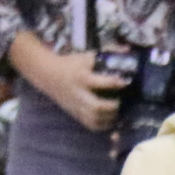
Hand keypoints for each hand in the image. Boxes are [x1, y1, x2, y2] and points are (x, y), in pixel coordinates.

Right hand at [7, 31, 128, 132]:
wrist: (47, 74)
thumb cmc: (70, 64)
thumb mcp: (85, 57)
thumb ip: (106, 53)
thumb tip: (127, 49)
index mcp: (81, 77)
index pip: (100, 82)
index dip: (115, 83)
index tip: (125, 82)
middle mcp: (79, 93)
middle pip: (96, 106)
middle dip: (111, 106)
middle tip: (119, 102)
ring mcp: (77, 105)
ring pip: (94, 118)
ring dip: (109, 117)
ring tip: (116, 111)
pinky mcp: (75, 113)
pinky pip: (90, 125)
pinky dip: (102, 125)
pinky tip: (109, 119)